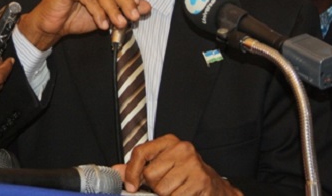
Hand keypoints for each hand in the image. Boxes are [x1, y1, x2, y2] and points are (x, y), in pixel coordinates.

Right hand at [18, 0, 151, 49]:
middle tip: (133, 17)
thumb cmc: (77, 16)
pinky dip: (98, 12)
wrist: (53, 25)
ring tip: (119, 24)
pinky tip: (102, 24)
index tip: (138, 4)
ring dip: (113, 10)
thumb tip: (147, 7)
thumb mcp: (107, 14)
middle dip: (125, 2)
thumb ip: (125, 8)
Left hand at [113, 134, 242, 195]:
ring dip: (167, 195)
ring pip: (162, 190)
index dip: (131, 172)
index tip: (131, 186)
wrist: (215, 187)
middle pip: (151, 175)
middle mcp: (182, 149)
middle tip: (167, 184)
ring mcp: (193, 164)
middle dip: (155, 186)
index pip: (141, 152)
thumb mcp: (162, 165)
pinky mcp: (200, 181)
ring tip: (177, 189)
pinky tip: (185, 193)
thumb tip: (116, 171)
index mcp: (169, 142)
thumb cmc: (186, 174)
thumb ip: (138, 168)